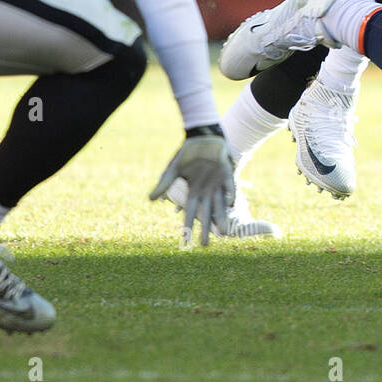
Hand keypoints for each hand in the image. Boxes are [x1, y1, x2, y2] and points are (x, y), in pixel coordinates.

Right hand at [149, 126, 235, 246]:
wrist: (203, 136)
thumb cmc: (187, 152)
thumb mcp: (174, 169)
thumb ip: (164, 183)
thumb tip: (150, 200)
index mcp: (193, 191)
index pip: (190, 212)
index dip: (188, 226)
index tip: (185, 242)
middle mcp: (206, 191)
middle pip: (207, 213)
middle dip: (207, 228)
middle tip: (205, 245)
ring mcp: (217, 184)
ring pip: (220, 205)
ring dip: (222, 217)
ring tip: (225, 233)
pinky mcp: (227, 174)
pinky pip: (229, 186)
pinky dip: (230, 194)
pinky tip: (231, 204)